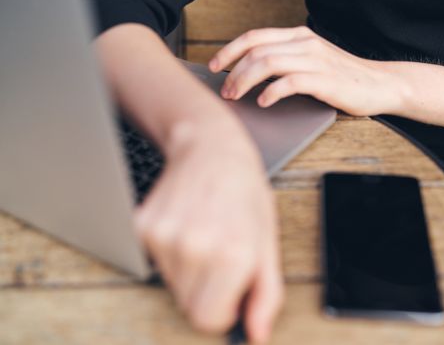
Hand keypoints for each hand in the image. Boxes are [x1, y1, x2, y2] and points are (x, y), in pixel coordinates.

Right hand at [135, 121, 282, 342]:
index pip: (209, 321)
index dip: (222, 308)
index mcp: (233, 256)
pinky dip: (171, 252)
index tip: (230, 289)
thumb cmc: (245, 193)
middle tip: (220, 253)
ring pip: (172, 284)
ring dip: (189, 270)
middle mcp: (195, 248)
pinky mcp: (142, 228)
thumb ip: (267, 296)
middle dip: (207, 289)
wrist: (212, 148)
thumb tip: (257, 335)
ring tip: (205, 234)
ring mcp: (164, 237)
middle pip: (189, 305)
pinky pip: (155, 262)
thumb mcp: (268, 243)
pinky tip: (186, 226)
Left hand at [209, 26, 408, 116]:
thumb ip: (286, 60)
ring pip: (267, 64)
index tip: (214, 65)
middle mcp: (304, 44)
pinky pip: (289, 82)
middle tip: (224, 90)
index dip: (230, 49)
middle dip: (233, 70)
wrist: (379, 84)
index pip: (255, 36)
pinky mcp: (324, 80)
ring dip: (245, 81)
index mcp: (298, 37)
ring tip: (236, 96)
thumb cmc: (342, 77)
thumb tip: (251, 71)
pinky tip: (263, 102)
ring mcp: (315, 60)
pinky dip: (270, 92)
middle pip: (256, 50)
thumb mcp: (311, 60)